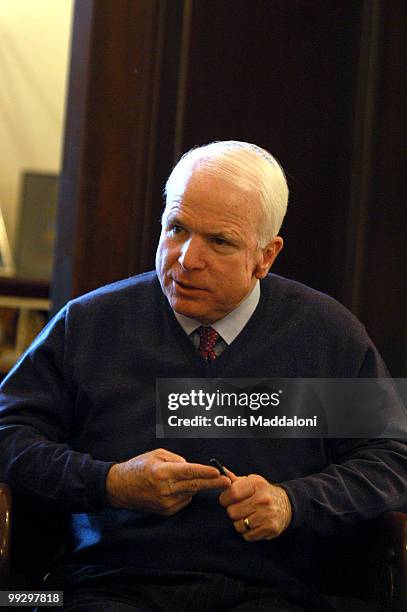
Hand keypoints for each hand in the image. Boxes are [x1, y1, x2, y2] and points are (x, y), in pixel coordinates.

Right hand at [106, 448, 229, 514]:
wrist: (121, 487)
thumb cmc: (139, 466)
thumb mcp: (156, 454)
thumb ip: (176, 459)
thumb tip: (191, 468)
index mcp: (162, 472)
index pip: (188, 472)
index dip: (204, 472)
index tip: (217, 472)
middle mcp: (164, 489)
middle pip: (194, 486)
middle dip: (212, 483)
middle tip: (227, 481)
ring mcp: (165, 503)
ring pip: (189, 493)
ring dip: (194, 486)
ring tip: (183, 479)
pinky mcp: (165, 511)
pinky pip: (183, 501)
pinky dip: (184, 493)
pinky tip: (175, 488)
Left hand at [219, 470, 291, 540]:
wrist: (287, 505)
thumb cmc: (263, 492)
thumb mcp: (252, 481)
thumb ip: (235, 480)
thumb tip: (221, 471)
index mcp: (256, 484)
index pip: (232, 493)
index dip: (224, 499)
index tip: (226, 500)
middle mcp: (263, 499)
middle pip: (232, 512)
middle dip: (232, 511)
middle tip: (240, 508)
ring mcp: (267, 515)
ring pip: (238, 525)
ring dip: (239, 523)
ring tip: (248, 516)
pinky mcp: (270, 528)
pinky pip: (247, 536)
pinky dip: (248, 532)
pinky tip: (254, 524)